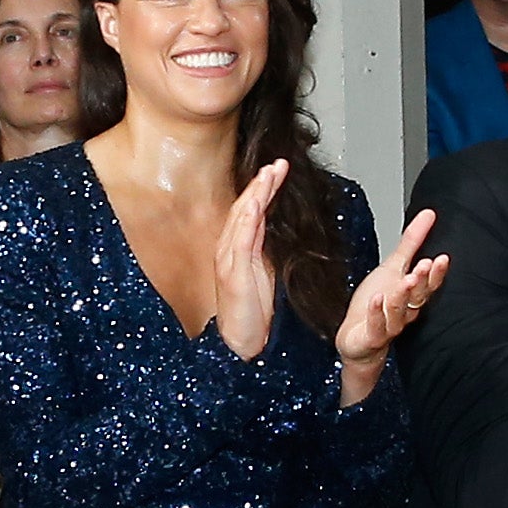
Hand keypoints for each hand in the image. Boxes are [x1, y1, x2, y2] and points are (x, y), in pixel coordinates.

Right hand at [211, 161, 288, 361]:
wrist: (242, 343)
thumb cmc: (254, 313)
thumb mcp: (266, 274)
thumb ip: (267, 250)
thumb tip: (276, 227)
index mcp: (240, 250)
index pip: (251, 211)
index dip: (263, 190)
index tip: (278, 170)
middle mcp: (230, 250)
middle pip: (245, 208)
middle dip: (261, 184)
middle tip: (278, 163)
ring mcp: (229, 260)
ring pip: (241, 218)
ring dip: (255, 194)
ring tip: (269, 174)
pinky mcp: (233, 273)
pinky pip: (239, 241)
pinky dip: (246, 220)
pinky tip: (254, 204)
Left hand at [333, 208, 449, 376]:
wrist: (358, 340)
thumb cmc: (376, 304)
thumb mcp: (393, 267)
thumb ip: (411, 242)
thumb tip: (428, 215)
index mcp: (412, 295)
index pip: (429, 284)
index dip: (436, 273)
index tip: (442, 258)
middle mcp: (404, 311)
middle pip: (418, 297)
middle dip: (422, 281)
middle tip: (424, 265)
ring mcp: (389, 325)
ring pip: (400, 312)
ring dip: (403, 295)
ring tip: (405, 280)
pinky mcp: (372, 336)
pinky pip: (377, 326)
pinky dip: (377, 312)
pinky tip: (377, 299)